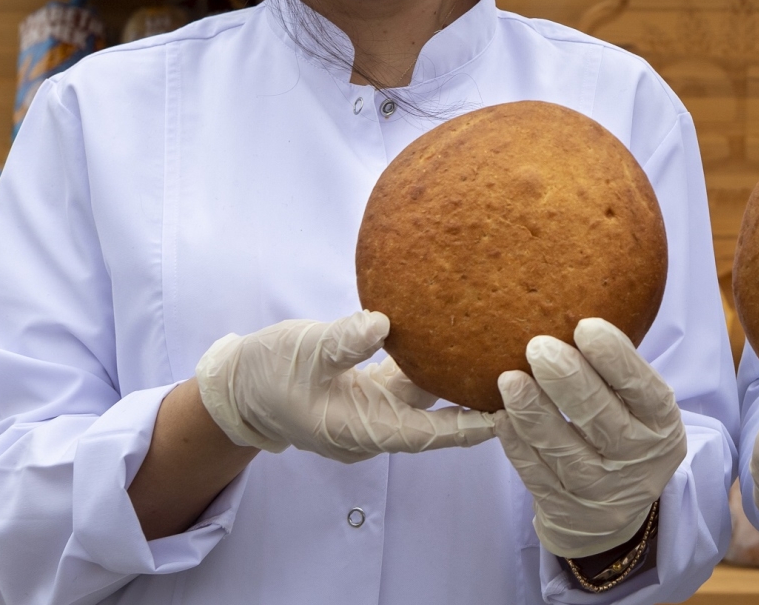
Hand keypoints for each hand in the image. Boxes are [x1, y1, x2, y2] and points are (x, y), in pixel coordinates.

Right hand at [194, 310, 497, 463]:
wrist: (237, 385)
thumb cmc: (266, 372)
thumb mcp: (302, 352)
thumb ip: (342, 341)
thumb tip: (384, 323)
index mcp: (360, 430)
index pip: (426, 434)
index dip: (467, 428)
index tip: (508, 416)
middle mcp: (374, 426)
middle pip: (435, 420)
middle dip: (474, 403)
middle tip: (521, 378)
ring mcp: (373, 411)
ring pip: (425, 397)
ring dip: (456, 380)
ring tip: (500, 355)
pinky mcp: (370, 392)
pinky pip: (409, 382)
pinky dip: (431, 364)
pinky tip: (457, 339)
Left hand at [496, 318, 687, 559]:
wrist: (611, 512)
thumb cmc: (622, 433)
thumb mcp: (640, 407)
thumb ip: (618, 372)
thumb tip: (573, 315)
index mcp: (662, 423)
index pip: (642, 387)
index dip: (615, 358)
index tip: (585, 326)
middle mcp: (637, 458)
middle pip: (600, 417)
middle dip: (568, 379)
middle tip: (538, 347)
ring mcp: (600, 489)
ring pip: (563, 449)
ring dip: (534, 411)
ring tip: (509, 380)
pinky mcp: (564, 508)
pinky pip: (536, 474)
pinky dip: (517, 444)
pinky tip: (501, 417)